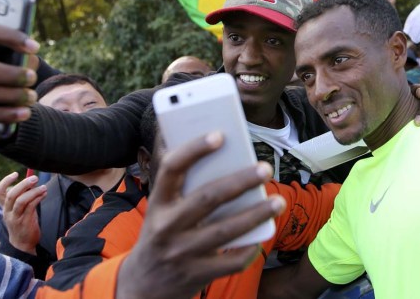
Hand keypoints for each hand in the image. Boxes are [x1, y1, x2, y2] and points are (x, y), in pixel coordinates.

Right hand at [0, 172, 46, 254]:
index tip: (15, 174)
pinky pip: (30, 207)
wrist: (23, 244)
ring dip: (34, 192)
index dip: (5, 181)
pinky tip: (44, 194)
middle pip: (11, 195)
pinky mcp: (24, 222)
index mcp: (5, 207)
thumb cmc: (23, 222)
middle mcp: (7, 212)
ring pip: (21, 201)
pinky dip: (38, 198)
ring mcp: (15, 218)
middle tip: (35, 178)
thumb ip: (24, 196)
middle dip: (23, 184)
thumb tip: (32, 181)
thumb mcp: (20, 209)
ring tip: (44, 187)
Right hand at [116, 132, 285, 298]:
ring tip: (278, 202)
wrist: (141, 286)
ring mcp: (181, 253)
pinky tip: (262, 237)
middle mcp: (167, 226)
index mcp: (158, 202)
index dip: (194, 149)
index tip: (220, 135)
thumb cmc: (160, 235)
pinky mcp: (195, 276)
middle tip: (265, 168)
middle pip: (207, 198)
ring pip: (224, 231)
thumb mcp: (159, 209)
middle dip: (240, 181)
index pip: (171, 168)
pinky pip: (229, 263)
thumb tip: (213, 147)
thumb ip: (179, 184)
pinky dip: (249, 251)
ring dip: (255, 214)